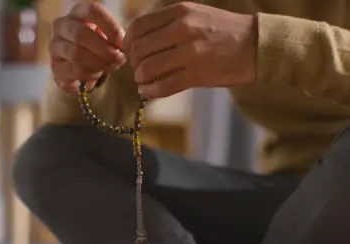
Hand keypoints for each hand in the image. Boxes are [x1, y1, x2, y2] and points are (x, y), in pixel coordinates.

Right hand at [49, 2, 125, 92]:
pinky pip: (74, 71)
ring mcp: (55, 46)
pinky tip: (97, 74)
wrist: (83, 66)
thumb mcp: (109, 38)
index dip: (110, 26)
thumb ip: (116, 40)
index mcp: (78, 12)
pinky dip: (90, 75)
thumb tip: (120, 49)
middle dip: (103, 49)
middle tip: (118, 58)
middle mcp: (61, 26)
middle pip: (81, 34)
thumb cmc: (99, 46)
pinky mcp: (55, 66)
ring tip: (108, 67)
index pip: (93, 11)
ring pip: (76, 54)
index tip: (121, 40)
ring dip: (97, 63)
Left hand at [123, 2, 256, 98]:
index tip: (129, 52)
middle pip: (140, 48)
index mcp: (181, 11)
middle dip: (134, 63)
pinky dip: (150, 92)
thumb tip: (138, 40)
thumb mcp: (195, 14)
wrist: (256, 45)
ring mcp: (191, 53)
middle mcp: (184, 29)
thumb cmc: (223, 30)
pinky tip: (148, 92)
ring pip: (148, 68)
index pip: (138, 26)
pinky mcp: (198, 75)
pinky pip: (164, 86)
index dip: (127, 42)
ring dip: (140, 78)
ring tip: (143, 81)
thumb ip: (168, 23)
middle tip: (138, 69)